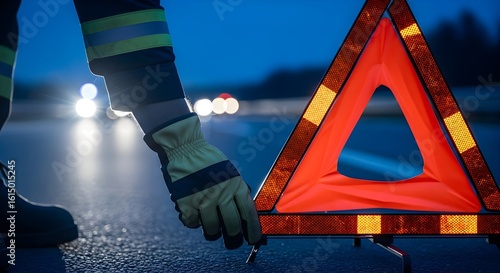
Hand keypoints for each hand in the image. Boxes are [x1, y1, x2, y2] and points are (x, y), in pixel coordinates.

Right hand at [144, 114, 261, 248]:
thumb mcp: (229, 171)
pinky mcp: (186, 202)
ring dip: (212, 232)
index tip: (253, 239)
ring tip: (211, 230)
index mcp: (235, 184)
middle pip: (232, 224)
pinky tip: (194, 216)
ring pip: (212, 228)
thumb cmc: (208, 160)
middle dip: (233, 235)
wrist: (185, 148)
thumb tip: (243, 213)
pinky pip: (192, 223)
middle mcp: (221, 193)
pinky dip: (193, 222)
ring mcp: (203, 198)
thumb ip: (236, 190)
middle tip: (231, 237)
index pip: (248, 212)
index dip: (252, 229)